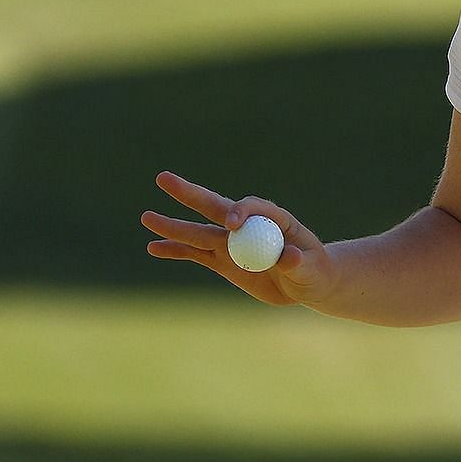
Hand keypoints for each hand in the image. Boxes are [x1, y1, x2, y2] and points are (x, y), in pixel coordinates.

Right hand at [141, 171, 335, 306]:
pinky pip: (195, 253)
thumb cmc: (314, 269)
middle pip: (214, 206)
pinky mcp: (223, 260)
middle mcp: (246, 225)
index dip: (240, 211)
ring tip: (146, 217)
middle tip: (163, 178)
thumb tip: (290, 257)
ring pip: (198, 231)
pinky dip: (175, 251)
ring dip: (173, 225)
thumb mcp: (311, 267)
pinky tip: (154, 247)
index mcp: (272, 217)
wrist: (305, 282)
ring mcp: (231, 242)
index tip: (232, 224)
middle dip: (189, 193)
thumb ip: (299, 261)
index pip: (252, 207)